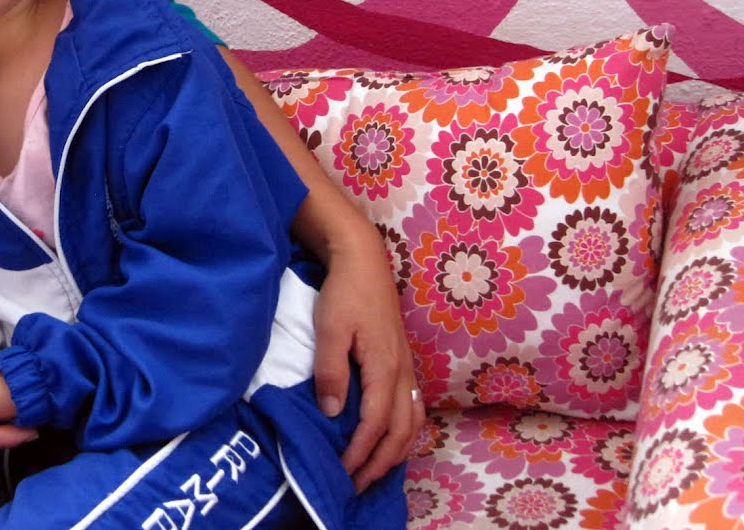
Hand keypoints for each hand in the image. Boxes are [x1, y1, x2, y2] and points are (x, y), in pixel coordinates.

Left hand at [313, 243, 422, 489]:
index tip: (343, 471)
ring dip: (397, 451)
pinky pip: (414, 407)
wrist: (364, 260)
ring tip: (376, 471)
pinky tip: (393, 439)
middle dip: (380, 461)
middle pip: (401, 430)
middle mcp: (402, 371)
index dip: (361, 451)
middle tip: (358, 483)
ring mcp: (407, 366)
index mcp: (384, 366)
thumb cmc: (344, 292)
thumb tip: (333, 413)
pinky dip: (407, 432)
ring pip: (414, 421)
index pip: (376, 422)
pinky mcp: (403, 360)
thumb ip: (330, 371)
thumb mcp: (329, 329)